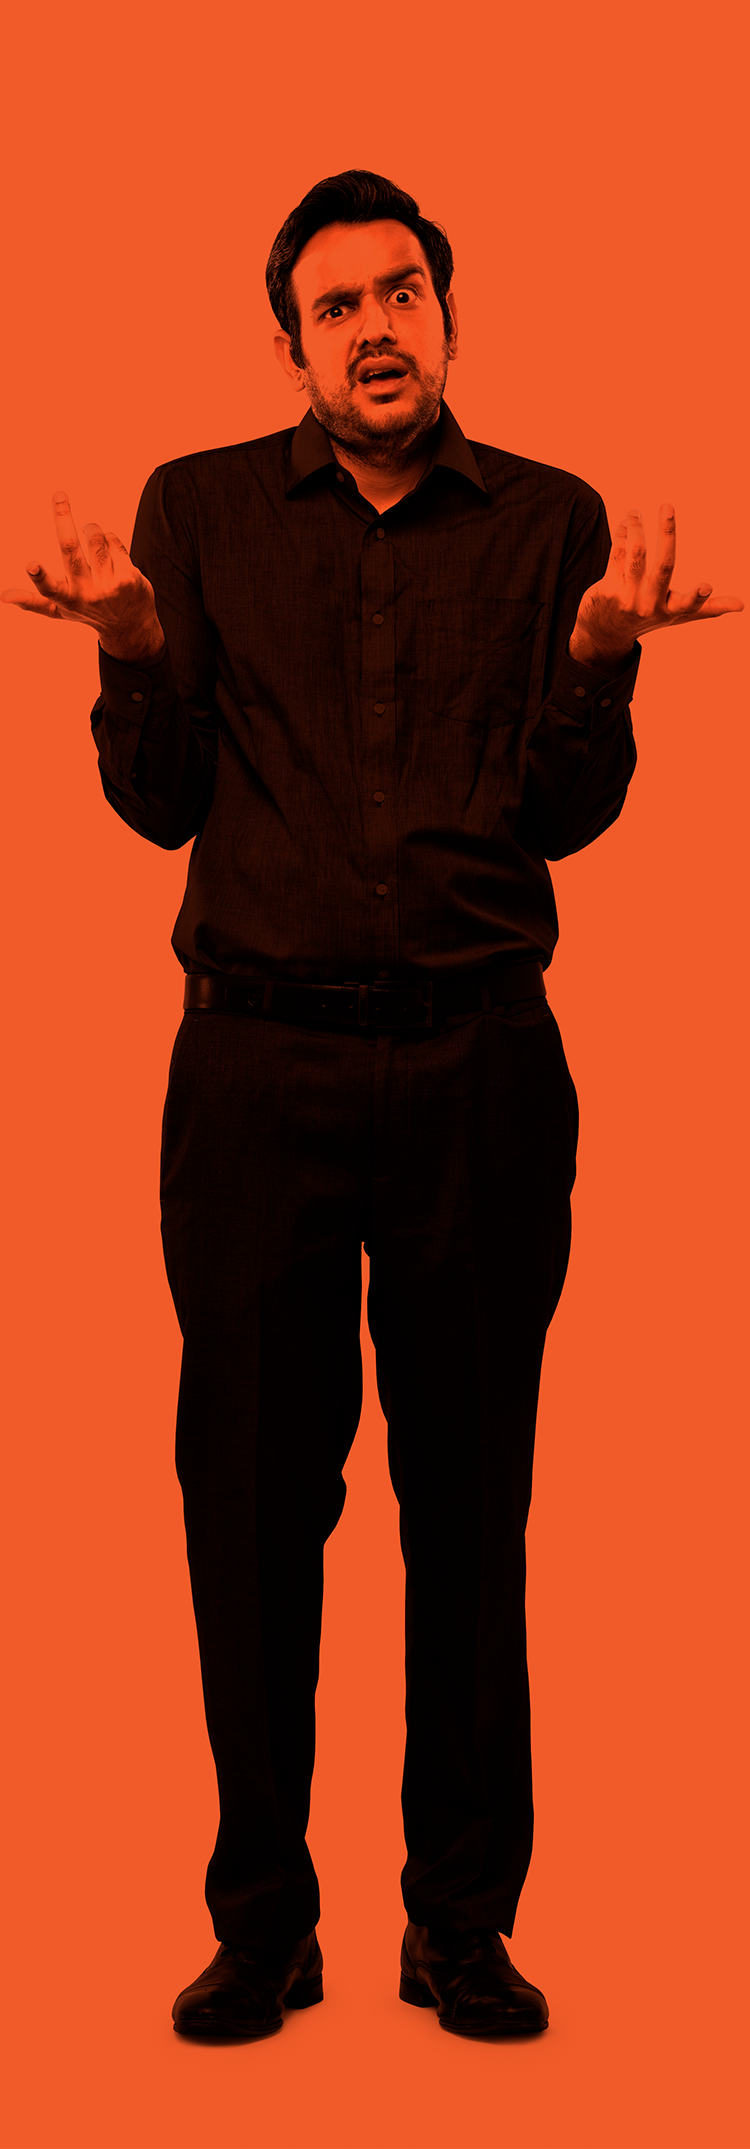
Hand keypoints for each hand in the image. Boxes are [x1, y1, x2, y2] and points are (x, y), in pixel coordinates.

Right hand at [1, 491, 165, 661]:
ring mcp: (109, 585)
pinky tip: (109, 551)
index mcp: (66, 600)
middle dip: (62, 519)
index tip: (31, 565)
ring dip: (91, 530)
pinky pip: (113, 542)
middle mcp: (87, 593)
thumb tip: (3, 596)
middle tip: (58, 496)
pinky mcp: (128, 576)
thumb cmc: (88, 612)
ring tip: (89, 535)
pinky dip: (109, 540)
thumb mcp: (59, 611)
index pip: (49, 589)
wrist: (130, 626)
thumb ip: (33, 601)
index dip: (38, 577)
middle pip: (70, 549)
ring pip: (96, 539)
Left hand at [568, 505, 743, 668]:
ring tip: (635, 513)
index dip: (699, 598)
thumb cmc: (649, 617)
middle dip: (667, 534)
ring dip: (636, 528)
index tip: (707, 586)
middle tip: (668, 507)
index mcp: (671, 610)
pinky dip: (622, 535)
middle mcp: (650, 604)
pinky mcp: (608, 588)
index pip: (689, 606)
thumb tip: (742, 606)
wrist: (605, 632)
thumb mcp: (678, 616)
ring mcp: (628, 597)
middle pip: (663, 566)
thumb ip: (709, 609)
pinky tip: (626, 525)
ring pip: (636, 553)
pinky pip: (618, 554)